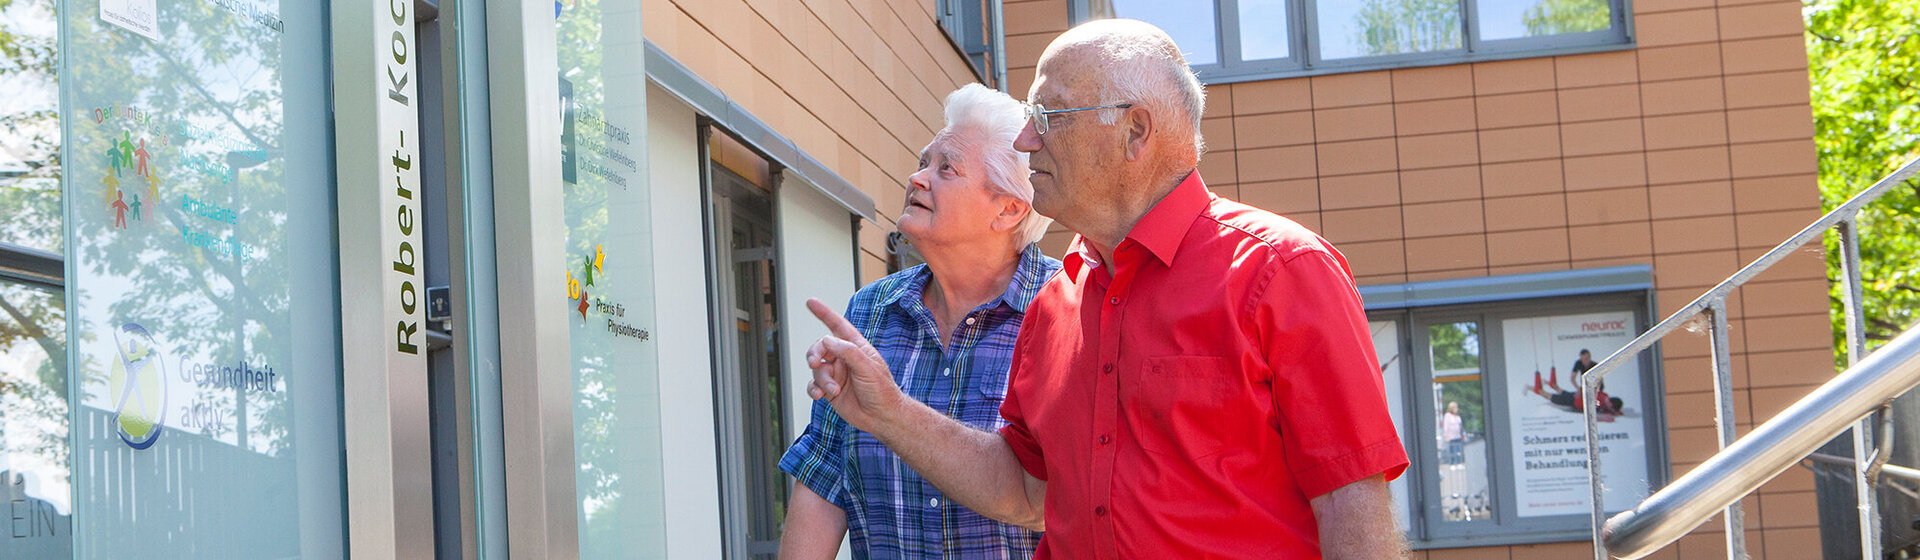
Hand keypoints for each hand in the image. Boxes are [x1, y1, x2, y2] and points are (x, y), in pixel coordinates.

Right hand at [805, 298, 901, 431]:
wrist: (882, 418)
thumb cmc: (882, 391)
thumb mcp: (868, 367)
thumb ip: (848, 351)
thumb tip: (826, 340)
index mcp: (856, 348)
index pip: (838, 326)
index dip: (824, 313)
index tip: (810, 302)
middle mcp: (844, 359)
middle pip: (820, 347)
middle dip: (815, 353)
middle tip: (815, 362)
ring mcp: (836, 374)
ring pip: (816, 369)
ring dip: (822, 379)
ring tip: (833, 390)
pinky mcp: (830, 390)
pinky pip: (814, 385)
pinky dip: (814, 389)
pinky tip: (820, 395)